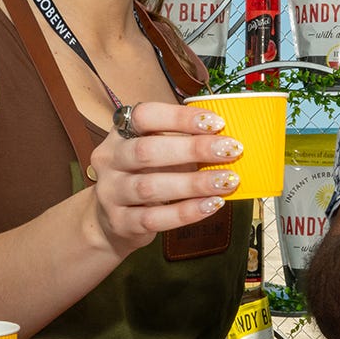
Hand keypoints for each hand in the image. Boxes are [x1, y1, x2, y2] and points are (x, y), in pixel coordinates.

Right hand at [82, 101, 239, 254]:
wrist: (110, 222)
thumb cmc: (143, 177)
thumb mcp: (156, 153)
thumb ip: (182, 144)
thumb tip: (227, 141)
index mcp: (120, 133)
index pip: (144, 116)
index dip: (180, 117)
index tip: (216, 122)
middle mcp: (109, 160)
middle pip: (147, 151)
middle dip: (193, 149)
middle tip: (230, 150)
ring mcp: (110, 193)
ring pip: (150, 187)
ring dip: (194, 183)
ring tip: (227, 181)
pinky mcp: (119, 223)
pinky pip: (154, 218)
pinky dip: (186, 211)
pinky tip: (211, 204)